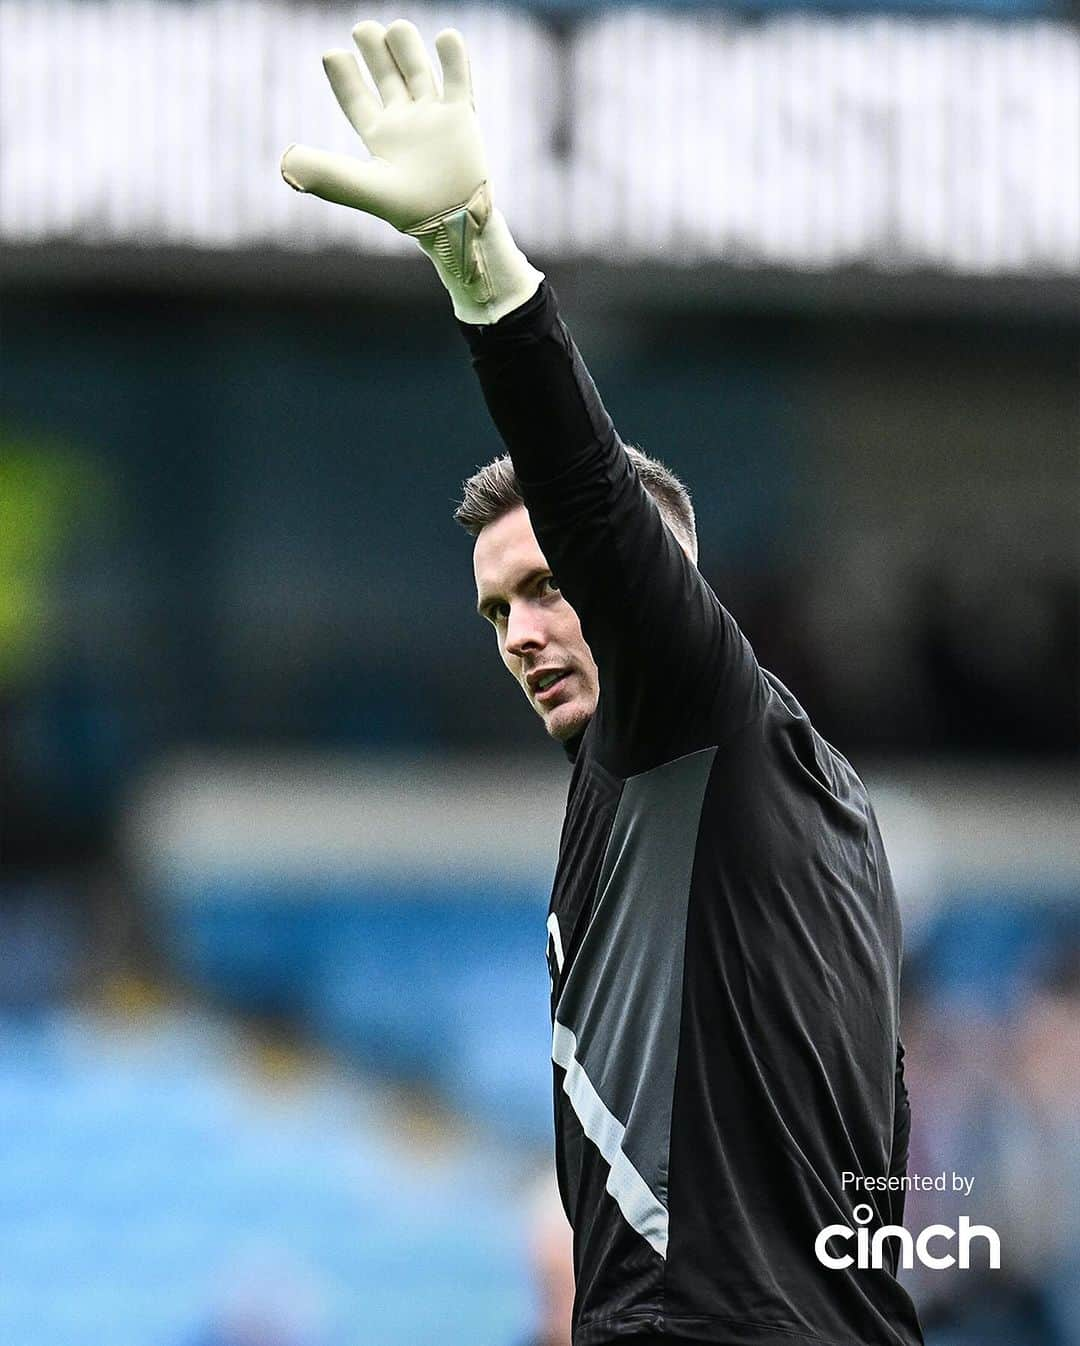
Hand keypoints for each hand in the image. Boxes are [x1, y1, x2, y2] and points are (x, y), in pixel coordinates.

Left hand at [281, 20, 485, 232]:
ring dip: (407, 46)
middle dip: (375, 50)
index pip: (355, 99)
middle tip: (363, 29)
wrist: (456, 222)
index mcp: (378, 137)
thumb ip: (326, 173)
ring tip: (397, 29)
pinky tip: (445, 37)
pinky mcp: (462, 116)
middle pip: (386, 75)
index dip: (343, 76)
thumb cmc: (409, 210)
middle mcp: (404, 122)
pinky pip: (458, 79)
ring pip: (418, 70)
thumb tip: (285, 162)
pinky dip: (454, 57)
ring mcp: (433, 117)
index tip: (332, 54)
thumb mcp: (364, 187)